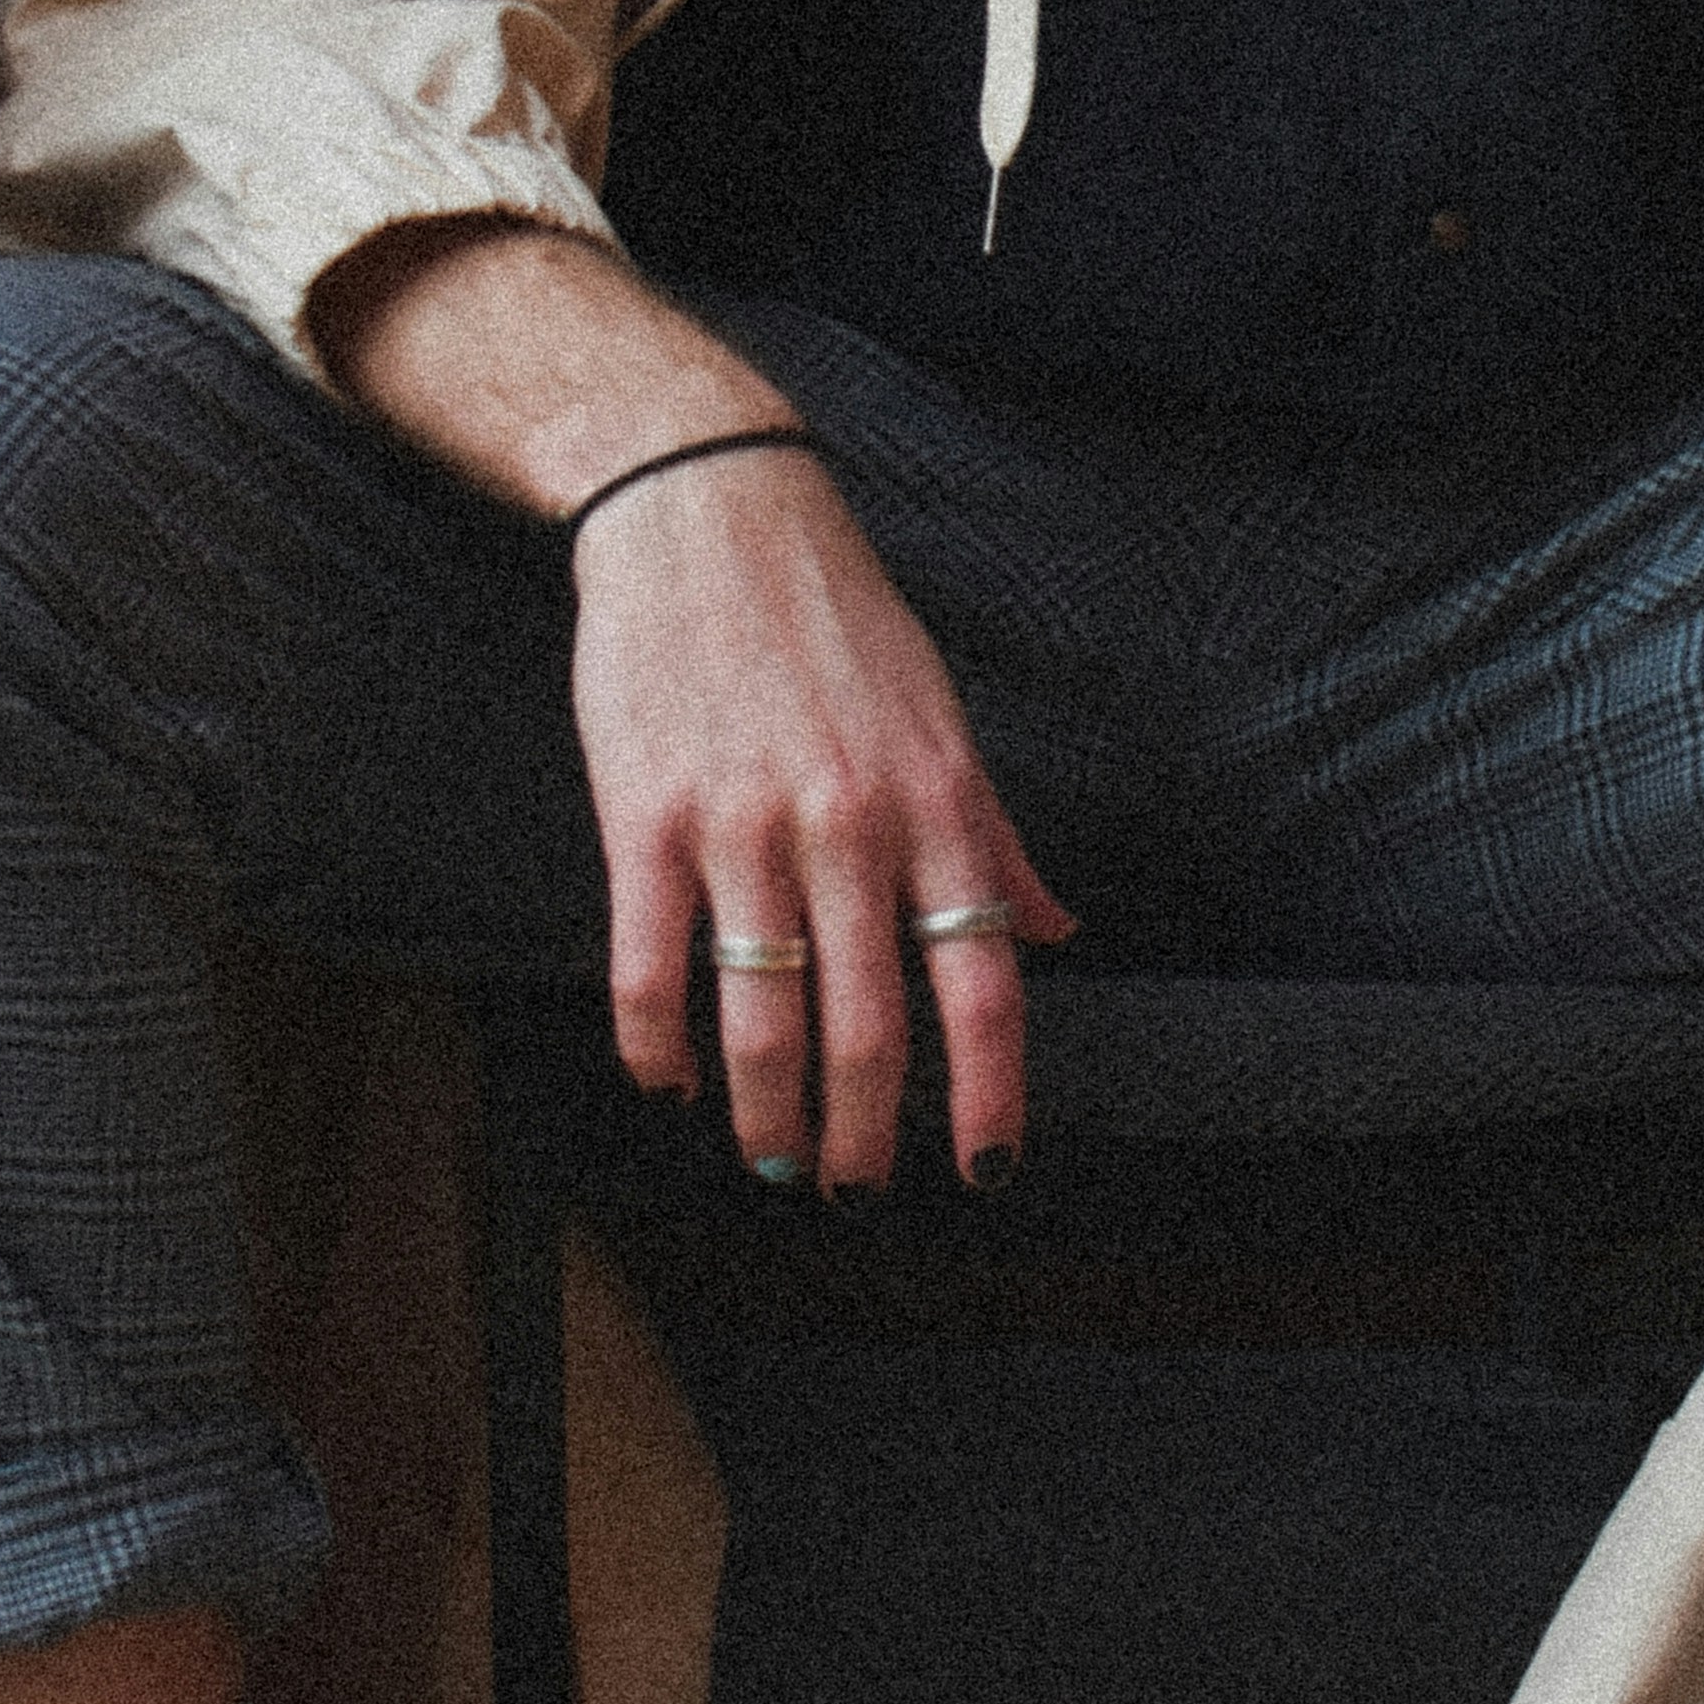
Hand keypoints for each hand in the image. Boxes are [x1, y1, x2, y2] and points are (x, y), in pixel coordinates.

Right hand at [567, 440, 1073, 1189]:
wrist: (710, 514)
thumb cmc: (835, 621)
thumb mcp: (940, 719)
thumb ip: (994, 835)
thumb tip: (1056, 931)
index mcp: (936, 803)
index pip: (983, 980)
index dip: (990, 1092)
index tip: (988, 1169)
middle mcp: (852, 823)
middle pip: (872, 1024)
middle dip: (869, 1133)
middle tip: (858, 1189)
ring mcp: (745, 824)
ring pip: (764, 1015)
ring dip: (769, 1113)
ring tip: (772, 1158)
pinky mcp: (647, 816)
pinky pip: (651, 967)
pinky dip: (659, 1046)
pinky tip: (670, 1081)